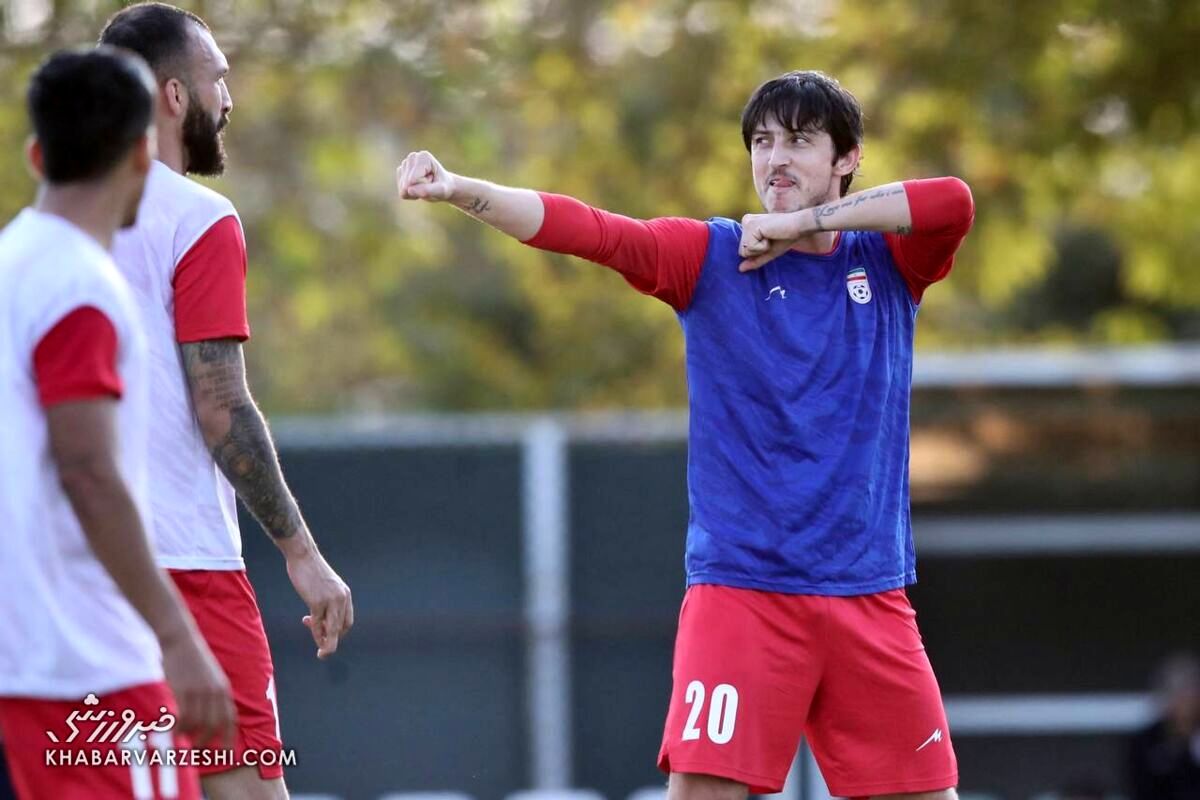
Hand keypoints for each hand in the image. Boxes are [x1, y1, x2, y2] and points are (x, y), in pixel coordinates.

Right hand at [160, 631, 234, 747]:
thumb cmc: (192, 659)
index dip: (229, 738)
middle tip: (195, 749)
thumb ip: (214, 694)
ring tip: (181, 738)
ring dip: (188, 735)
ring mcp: (199, 691)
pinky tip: (172, 730)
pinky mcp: (183, 690)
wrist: (181, 639)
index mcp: (223, 689)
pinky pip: (182, 716)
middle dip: (206, 741)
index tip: (226, 753)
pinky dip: (178, 727)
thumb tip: (210, 716)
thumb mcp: (211, 676)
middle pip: (214, 725)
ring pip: (197, 723)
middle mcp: (215, 692)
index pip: (230, 719)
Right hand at [287, 548, 352, 658]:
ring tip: (321, 653)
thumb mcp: (325, 586)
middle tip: (320, 644)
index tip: (324, 633)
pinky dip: (315, 633)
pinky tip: (308, 631)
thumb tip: (320, 619)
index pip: (347, 621)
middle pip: (342, 628)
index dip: (338, 632)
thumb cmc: (311, 570)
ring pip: (333, 630)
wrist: (303, 555)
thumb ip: (327, 601)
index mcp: (345, 595)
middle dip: (332, 639)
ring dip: (327, 644)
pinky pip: (318, 624)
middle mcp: (342, 598)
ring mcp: (330, 601)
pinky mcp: (317, 602)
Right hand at [396, 150, 456, 200]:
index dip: (425, 185)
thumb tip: (409, 190)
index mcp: (423, 157)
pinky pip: (402, 193)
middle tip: (430, 183)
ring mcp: (405, 164)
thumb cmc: (444, 186)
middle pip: (408, 184)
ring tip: (425, 185)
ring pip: (404, 189)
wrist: (442, 186)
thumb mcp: (441, 190)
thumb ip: (427, 190)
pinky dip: (411, 195)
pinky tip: (418, 187)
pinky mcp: (400, 173)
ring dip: (415, 192)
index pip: (414, 179)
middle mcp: (412, 157)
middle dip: (419, 189)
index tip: (434, 180)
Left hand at [738, 211, 805, 271]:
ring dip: (761, 249)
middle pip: (742, 251)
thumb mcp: (769, 251)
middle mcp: (746, 221)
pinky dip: (763, 246)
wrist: (799, 226)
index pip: (744, 250)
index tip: (770, 240)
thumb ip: (755, 260)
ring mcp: (747, 222)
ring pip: (745, 251)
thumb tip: (740, 269)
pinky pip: (750, 247)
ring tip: (771, 236)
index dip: (758, 252)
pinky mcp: (751, 225)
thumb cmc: (786, 238)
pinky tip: (771, 235)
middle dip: (758, 251)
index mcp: (748, 224)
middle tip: (771, 239)